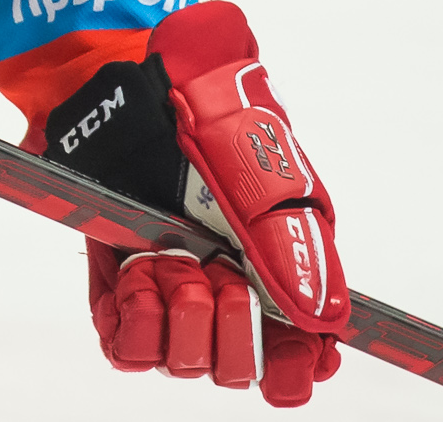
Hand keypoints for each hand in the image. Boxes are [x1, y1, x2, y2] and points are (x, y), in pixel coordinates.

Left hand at [46, 1, 345, 405]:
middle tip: (216, 271)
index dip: (297, 366)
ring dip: (180, 313)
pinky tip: (138, 272)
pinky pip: (127, 346)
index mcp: (277, 260)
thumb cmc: (198, 104)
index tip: (293, 364)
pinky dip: (136, 319)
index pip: (300, 351)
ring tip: (167, 258)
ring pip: (186, 360)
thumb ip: (289, 242)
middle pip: (240, 366)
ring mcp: (172, 284)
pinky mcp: (118, 283)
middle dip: (231, 327)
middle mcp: (227, 281)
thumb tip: (325, 319)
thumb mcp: (255, 163)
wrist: (118, 75)